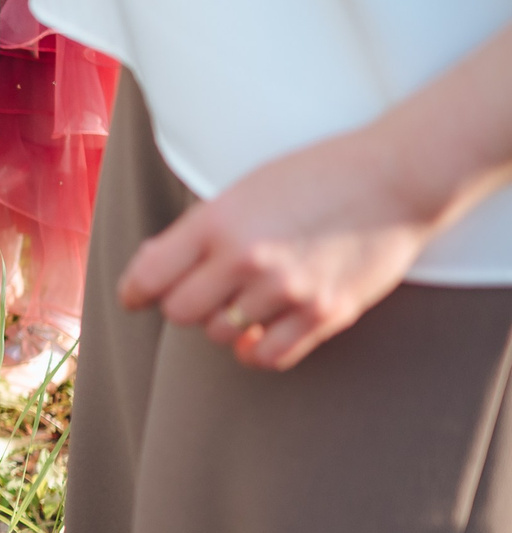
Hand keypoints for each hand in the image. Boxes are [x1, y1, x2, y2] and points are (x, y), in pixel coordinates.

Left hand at [118, 125, 444, 370]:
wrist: (397, 177)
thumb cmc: (316, 175)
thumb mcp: (244, 190)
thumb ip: (199, 232)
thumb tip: (150, 274)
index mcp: (218, 222)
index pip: (149, 276)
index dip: (135, 292)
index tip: (136, 298)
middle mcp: (247, 258)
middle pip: (181, 312)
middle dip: (186, 303)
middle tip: (206, 289)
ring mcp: (287, 290)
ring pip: (221, 336)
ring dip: (226, 322)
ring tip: (249, 297)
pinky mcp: (324, 314)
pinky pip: (267, 357)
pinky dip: (257, 350)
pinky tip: (262, 332)